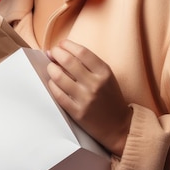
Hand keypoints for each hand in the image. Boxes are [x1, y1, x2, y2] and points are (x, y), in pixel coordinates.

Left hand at [46, 39, 131, 154]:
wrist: (118, 125)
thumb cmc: (109, 97)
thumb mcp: (106, 76)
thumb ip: (86, 64)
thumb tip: (58, 52)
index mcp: (104, 72)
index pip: (82, 51)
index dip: (67, 45)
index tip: (61, 44)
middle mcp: (95, 84)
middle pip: (68, 61)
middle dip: (56, 53)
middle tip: (53, 54)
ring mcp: (86, 99)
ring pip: (59, 77)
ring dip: (51, 69)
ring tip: (51, 68)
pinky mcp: (77, 112)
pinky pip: (58, 94)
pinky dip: (52, 85)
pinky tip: (53, 83)